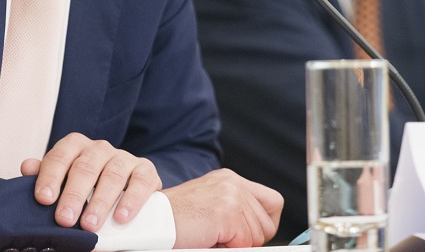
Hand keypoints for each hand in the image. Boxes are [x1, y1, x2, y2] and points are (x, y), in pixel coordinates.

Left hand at [19, 133, 161, 232]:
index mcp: (76, 148)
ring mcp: (124, 158)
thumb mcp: (65, 183)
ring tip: (91, 225)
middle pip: (86, 166)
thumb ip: (48, 177)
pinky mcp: (146, 171)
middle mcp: (100, 149)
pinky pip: (141, 181)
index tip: (44, 199)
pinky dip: (131, 200)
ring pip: (112, 174)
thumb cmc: (87, 188)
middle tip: (65, 220)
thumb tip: (27, 167)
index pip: (61, 156)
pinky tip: (121, 217)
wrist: (125, 192)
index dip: (51, 176)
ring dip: (100, 202)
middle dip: (74, 194)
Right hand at [164, 168, 282, 247]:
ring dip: (236, 244)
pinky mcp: (227, 212)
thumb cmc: (177, 221)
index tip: (250, 236)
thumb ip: (238, 215)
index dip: (265, 224)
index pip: (273, 202)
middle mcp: (233, 182)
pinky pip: (244, 242)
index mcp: (230, 180)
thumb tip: (261, 238)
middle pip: (268, 223)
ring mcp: (231, 195)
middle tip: (221, 239)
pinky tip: (209, 240)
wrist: (151, 222)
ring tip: (211, 237)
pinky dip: (228, 248)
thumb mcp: (212, 210)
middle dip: (249, 238)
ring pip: (258, 236)